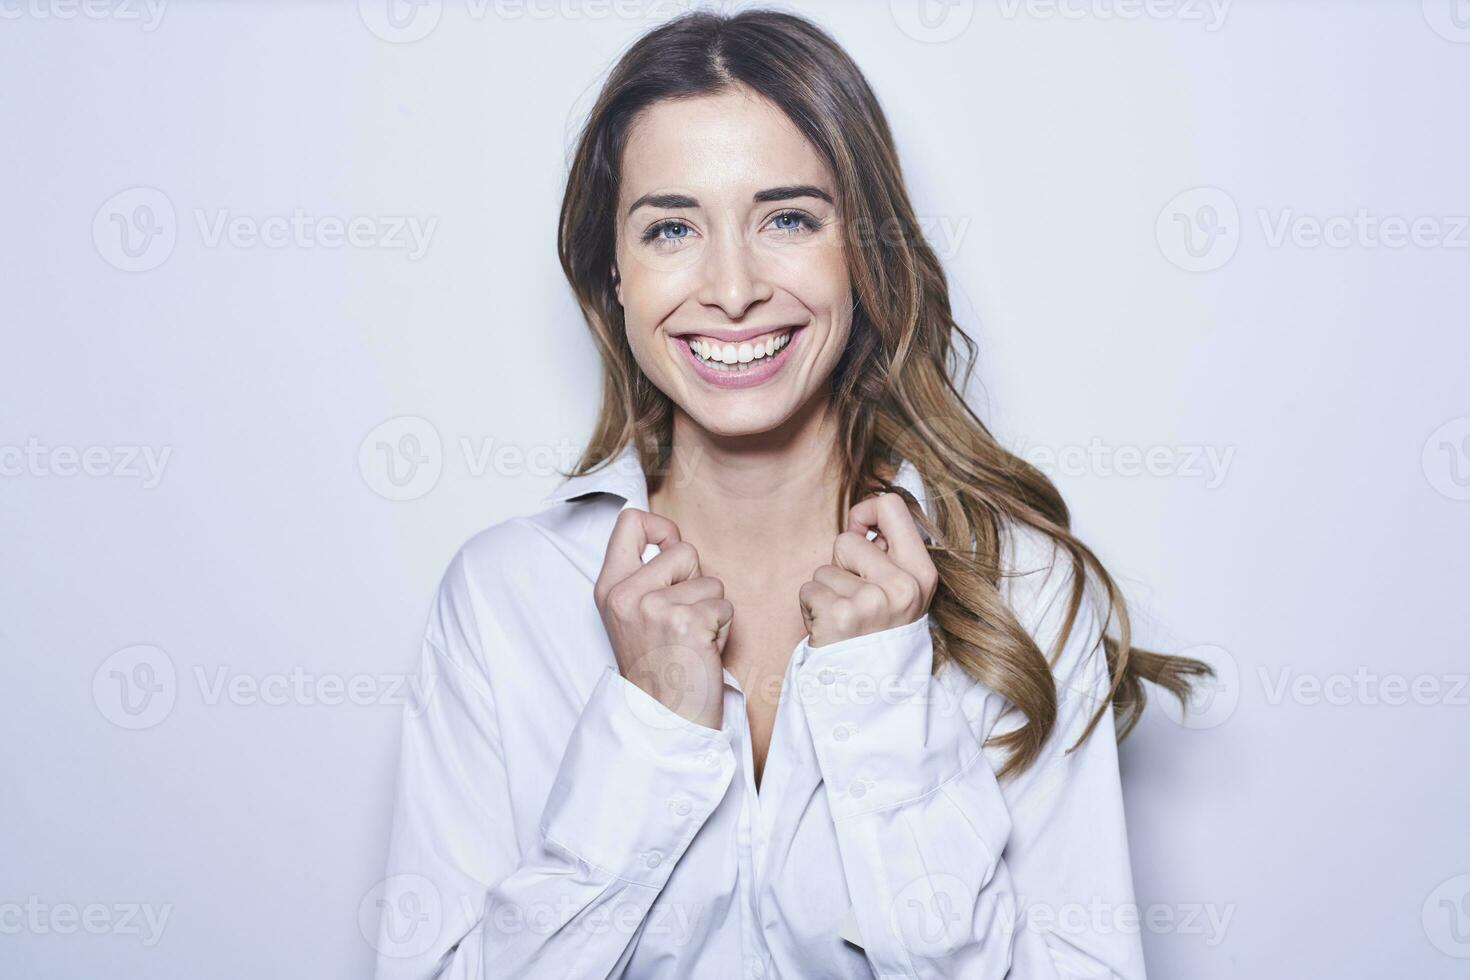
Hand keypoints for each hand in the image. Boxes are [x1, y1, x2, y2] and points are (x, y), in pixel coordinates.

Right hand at [593, 507, 731, 728]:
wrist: (663, 720)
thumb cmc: (658, 668)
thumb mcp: (633, 616)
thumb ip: (646, 576)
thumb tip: (672, 538)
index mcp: (609, 588)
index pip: (630, 521)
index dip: (661, 529)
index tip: (669, 552)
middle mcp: (626, 594)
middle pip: (683, 549)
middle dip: (696, 581)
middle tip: (681, 620)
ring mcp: (654, 607)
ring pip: (711, 581)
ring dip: (712, 611)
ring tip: (691, 640)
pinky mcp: (686, 623)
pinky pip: (724, 606)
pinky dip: (723, 630)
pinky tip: (702, 652)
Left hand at [798, 491, 937, 647]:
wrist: (870, 693)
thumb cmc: (878, 635)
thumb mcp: (901, 594)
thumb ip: (887, 555)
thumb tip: (861, 518)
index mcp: (921, 574)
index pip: (892, 507)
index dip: (866, 512)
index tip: (860, 531)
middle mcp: (902, 586)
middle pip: (847, 539)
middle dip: (840, 566)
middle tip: (853, 599)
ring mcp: (872, 601)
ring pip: (824, 569)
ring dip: (825, 593)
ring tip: (843, 620)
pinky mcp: (841, 616)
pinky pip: (809, 589)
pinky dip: (811, 608)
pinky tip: (829, 628)